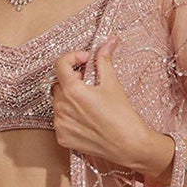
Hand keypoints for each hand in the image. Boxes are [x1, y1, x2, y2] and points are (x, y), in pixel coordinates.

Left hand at [51, 35, 153, 169]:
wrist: (128, 145)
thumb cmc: (122, 115)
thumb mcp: (112, 83)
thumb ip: (104, 60)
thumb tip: (108, 42)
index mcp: (72, 91)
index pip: (60, 64)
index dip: (73, 58)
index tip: (85, 61)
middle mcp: (61, 107)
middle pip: (59, 83)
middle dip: (73, 79)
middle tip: (91, 82)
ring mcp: (60, 124)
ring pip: (58, 102)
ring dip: (70, 97)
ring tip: (90, 102)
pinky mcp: (62, 137)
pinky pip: (60, 120)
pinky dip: (70, 115)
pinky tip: (87, 118)